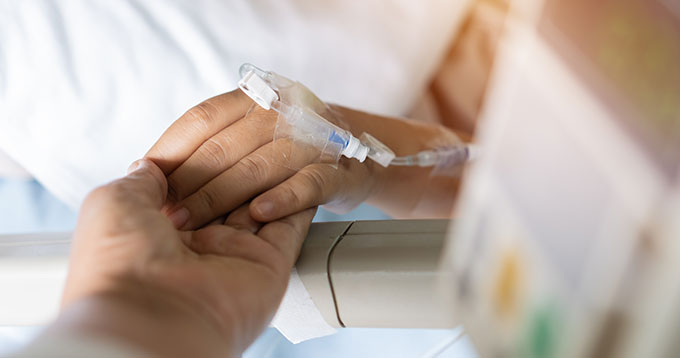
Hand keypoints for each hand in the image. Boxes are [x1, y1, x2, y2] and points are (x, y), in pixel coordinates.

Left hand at [60, 159, 315, 356]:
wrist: (148, 314)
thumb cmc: (119, 261)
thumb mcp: (113, 201)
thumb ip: (142, 179)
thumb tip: (153, 163)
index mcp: (164, 228)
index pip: (197, 180)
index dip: (206, 154)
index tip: (218, 132)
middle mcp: (202, 242)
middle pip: (233, 188)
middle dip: (239, 162)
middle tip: (251, 138)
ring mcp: (238, 253)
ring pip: (265, 200)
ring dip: (270, 174)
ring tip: (279, 145)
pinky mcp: (270, 263)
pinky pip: (292, 223)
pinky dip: (297, 196)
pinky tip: (298, 173)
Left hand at [144, 90, 377, 229]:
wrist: (362, 159)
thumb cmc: (288, 154)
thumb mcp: (244, 134)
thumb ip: (199, 147)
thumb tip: (147, 169)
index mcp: (252, 101)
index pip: (203, 119)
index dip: (174, 147)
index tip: (150, 175)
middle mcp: (281, 114)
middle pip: (226, 145)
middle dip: (192, 183)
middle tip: (169, 216)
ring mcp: (312, 143)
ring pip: (261, 166)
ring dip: (223, 196)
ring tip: (195, 226)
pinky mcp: (339, 175)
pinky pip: (309, 185)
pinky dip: (283, 198)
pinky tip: (258, 213)